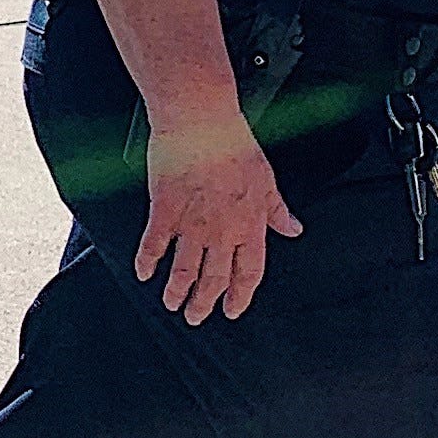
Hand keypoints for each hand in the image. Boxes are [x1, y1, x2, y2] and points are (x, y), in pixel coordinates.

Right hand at [137, 110, 301, 324]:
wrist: (200, 121)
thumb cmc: (234, 144)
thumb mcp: (267, 180)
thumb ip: (277, 210)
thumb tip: (293, 229)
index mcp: (250, 225)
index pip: (248, 274)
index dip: (239, 297)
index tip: (232, 310)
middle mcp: (222, 231)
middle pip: (214, 280)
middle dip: (204, 304)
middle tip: (196, 316)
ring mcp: (191, 224)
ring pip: (184, 271)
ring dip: (177, 292)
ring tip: (171, 303)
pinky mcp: (164, 210)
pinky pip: (154, 246)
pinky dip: (148, 262)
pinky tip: (144, 273)